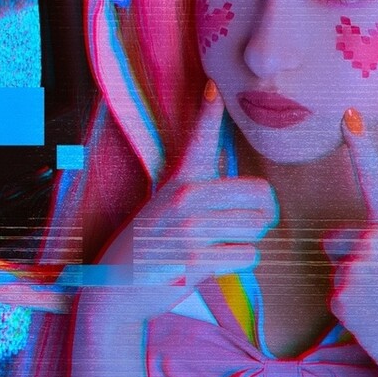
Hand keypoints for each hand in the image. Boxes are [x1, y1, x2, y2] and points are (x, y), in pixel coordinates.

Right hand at [89, 85, 277, 328]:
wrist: (115, 288)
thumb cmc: (151, 248)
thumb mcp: (166, 209)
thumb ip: (203, 193)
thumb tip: (255, 194)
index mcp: (179, 182)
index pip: (199, 141)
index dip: (208, 113)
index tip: (213, 88)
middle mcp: (185, 199)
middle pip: (259, 195)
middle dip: (262, 214)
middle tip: (248, 224)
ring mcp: (190, 228)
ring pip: (256, 228)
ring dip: (248, 241)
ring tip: (222, 245)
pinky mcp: (195, 259)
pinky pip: (246, 256)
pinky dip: (238, 263)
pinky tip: (214, 263)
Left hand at [323, 111, 377, 376]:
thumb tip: (377, 231)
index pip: (375, 180)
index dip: (359, 148)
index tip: (345, 118)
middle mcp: (373, 240)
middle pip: (334, 238)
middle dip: (346, 257)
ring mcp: (353, 268)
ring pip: (334, 270)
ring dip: (351, 286)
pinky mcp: (339, 296)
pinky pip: (334, 297)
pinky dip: (350, 310)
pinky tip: (376, 322)